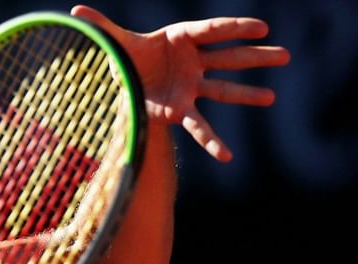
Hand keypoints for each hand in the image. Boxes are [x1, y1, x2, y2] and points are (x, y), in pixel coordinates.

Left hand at [70, 4, 290, 161]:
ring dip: (247, 94)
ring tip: (271, 97)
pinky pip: (200, 127)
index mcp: (181, 38)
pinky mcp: (182, 109)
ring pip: (223, 90)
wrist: (124, 80)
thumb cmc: (126, 56)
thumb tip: (74, 12)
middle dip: (254, 57)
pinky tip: (227, 156)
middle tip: (284, 54)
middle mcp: (192, 61)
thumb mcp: (114, 43)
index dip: (236, 27)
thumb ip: (100, 28)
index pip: (213, 30)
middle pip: (228, 58)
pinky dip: (211, 142)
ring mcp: (191, 86)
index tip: (261, 26)